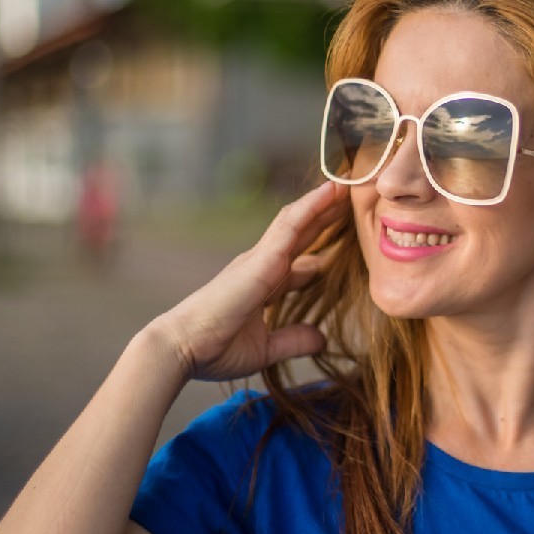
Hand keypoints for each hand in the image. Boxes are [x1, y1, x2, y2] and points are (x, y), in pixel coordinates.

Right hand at [150, 180, 348, 383]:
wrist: (184, 346)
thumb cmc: (214, 349)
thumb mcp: (265, 348)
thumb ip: (293, 340)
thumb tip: (321, 338)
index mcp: (261, 285)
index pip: (296, 261)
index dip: (318, 251)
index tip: (345, 243)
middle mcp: (261, 266)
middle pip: (299, 234)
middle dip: (324, 218)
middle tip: (349, 201)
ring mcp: (260, 259)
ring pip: (296, 221)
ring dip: (321, 203)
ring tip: (344, 185)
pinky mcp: (261, 259)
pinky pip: (292, 226)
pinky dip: (312, 206)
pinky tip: (330, 192)